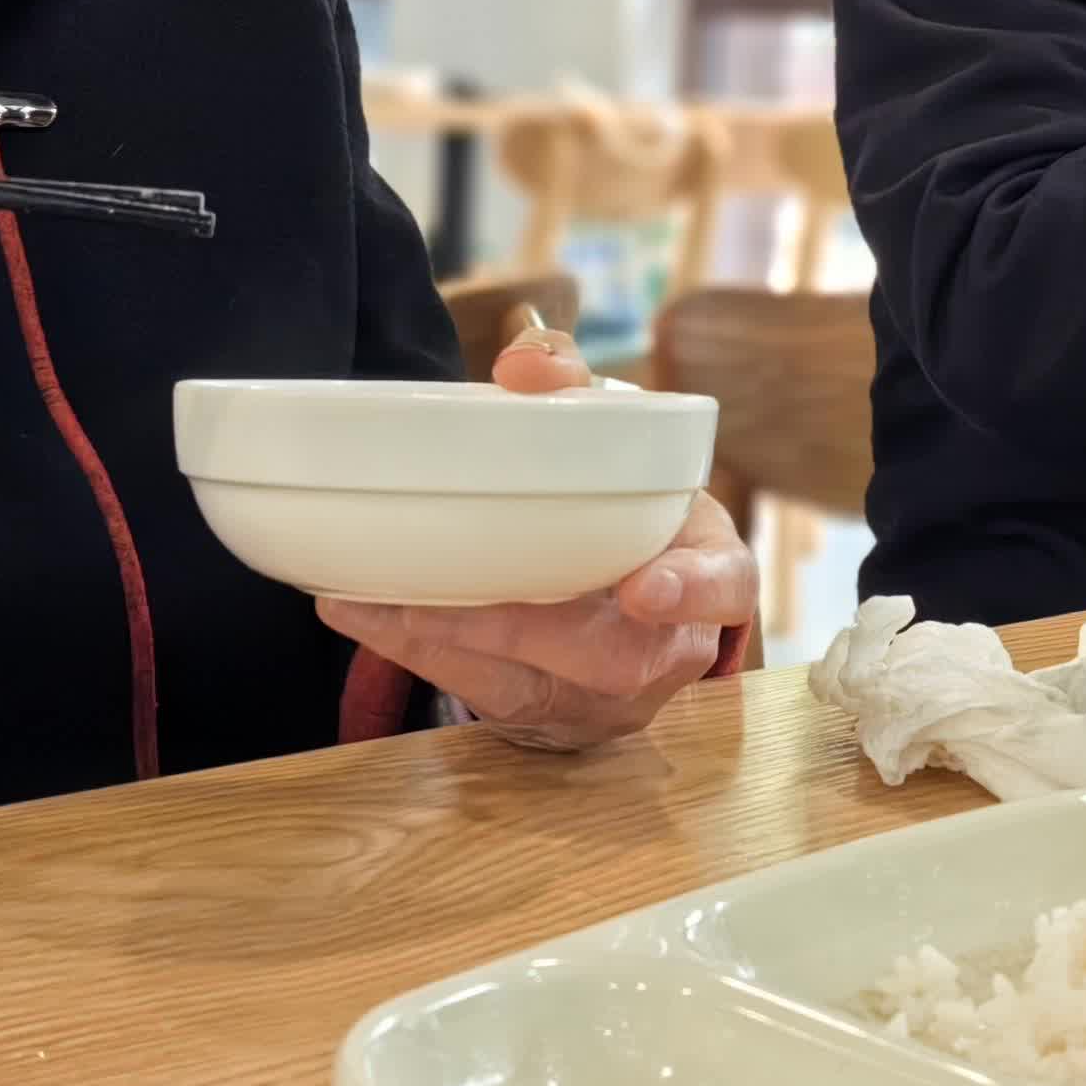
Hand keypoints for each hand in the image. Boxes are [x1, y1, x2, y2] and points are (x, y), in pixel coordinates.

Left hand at [314, 316, 760, 749]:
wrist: (618, 588)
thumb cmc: (622, 499)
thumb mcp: (618, 434)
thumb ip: (573, 383)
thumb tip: (521, 369)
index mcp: (710, 570)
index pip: (724, 588)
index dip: (690, 593)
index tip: (639, 591)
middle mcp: (666, 649)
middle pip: (609, 658)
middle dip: (518, 628)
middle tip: (436, 594)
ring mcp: (606, 698)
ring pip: (529, 686)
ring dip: (445, 642)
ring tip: (371, 599)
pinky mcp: (544, 716)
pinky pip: (480, 696)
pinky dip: (416, 650)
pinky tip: (361, 610)